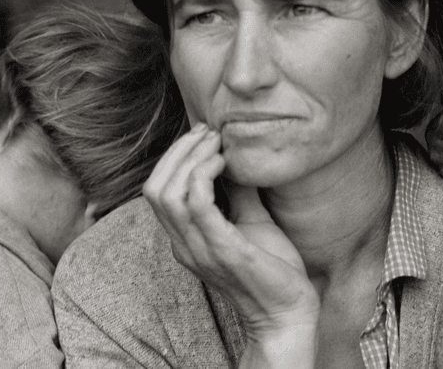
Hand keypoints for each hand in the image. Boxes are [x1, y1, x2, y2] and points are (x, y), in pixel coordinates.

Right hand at [143, 124, 318, 362]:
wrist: (288, 311)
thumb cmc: (271, 267)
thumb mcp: (250, 220)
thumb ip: (238, 191)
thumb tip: (238, 156)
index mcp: (185, 238)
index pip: (156, 190)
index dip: (174, 156)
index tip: (203, 134)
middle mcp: (183, 245)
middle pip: (154, 188)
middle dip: (178, 151)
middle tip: (208, 132)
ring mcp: (199, 249)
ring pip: (168, 194)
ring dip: (190, 158)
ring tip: (217, 143)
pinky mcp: (222, 250)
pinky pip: (197, 205)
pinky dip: (204, 175)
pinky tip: (225, 163)